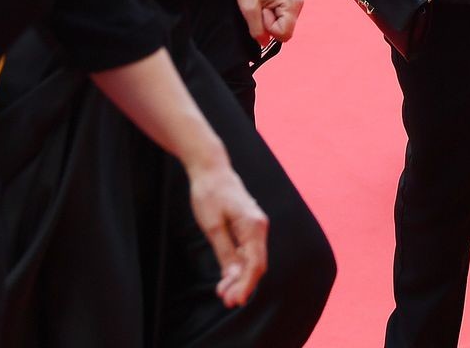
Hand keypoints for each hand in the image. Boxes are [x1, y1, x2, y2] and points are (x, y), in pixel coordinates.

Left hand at [184, 157, 267, 306]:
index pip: (255, 263)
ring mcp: (255, 227)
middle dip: (242, 284)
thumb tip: (233, 276)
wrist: (211, 169)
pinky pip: (247, 251)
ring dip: (239, 277)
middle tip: (225, 301)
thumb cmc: (210, 194)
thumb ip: (225, 251)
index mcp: (253, 225)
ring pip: (252, 259)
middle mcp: (259, 227)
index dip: (246, 284)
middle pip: (256, 263)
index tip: (233, 301)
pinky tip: (226, 278)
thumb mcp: (212, 225)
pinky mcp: (247, 227)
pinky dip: (238, 266)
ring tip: (222, 294)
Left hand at [233, 0, 302, 49]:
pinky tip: (267, 4)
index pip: (284, 34)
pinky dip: (273, 15)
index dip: (269, 28)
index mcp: (292, 4)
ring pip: (284, 25)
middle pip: (285, 31)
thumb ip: (257, 29)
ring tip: (264, 4)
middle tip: (262, 7)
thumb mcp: (248, 8)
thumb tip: (264, 43)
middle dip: (270, 24)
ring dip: (271, 20)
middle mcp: (299, 4)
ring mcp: (296, 3)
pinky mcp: (291, 2)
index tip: (262, 11)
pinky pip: (283, 19)